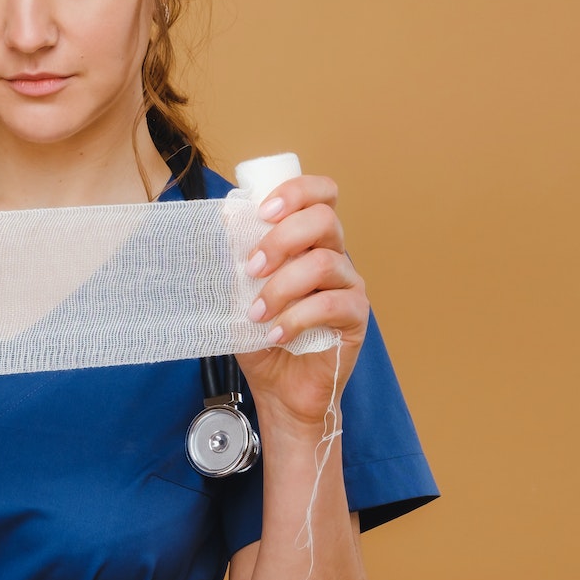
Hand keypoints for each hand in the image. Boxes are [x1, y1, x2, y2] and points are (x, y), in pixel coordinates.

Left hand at [232, 174, 367, 429]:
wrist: (278, 388)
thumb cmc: (260, 336)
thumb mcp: (237, 293)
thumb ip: (235, 258)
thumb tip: (223, 220)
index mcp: (308, 240)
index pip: (321, 194)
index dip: (295, 191)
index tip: (262, 212)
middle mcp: (333, 255)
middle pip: (324, 219)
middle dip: (281, 238)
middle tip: (252, 268)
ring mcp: (349, 285)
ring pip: (323, 263)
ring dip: (282, 286)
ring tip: (257, 314)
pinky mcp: (356, 317)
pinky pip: (332, 304)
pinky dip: (297, 317)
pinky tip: (276, 333)